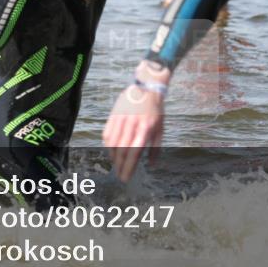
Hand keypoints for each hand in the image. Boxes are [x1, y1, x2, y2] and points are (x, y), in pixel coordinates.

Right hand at [103, 62, 169, 181]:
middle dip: (120, 166)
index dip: (128, 168)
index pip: (134, 153)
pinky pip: (107, 134)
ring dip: (113, 158)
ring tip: (116, 166)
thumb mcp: (160, 129)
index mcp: (145, 129)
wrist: (147, 88)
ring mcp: (121, 119)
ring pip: (112, 144)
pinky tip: (111, 152)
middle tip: (120, 176)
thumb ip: (156, 148)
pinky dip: (107, 146)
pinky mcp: (114, 115)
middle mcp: (131, 124)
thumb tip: (152, 166)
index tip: (126, 178)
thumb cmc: (155, 111)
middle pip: (121, 151)